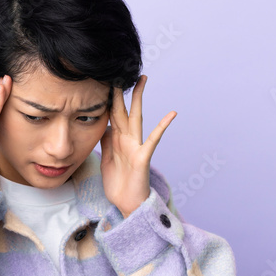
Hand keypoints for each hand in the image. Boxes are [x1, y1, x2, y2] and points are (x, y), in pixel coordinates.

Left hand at [100, 75, 176, 217]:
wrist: (127, 204)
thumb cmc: (118, 183)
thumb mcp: (105, 158)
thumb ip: (105, 141)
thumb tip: (103, 125)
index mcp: (117, 140)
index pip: (111, 113)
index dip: (108, 97)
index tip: (104, 80)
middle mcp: (127, 139)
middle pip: (123, 110)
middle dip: (121, 91)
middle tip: (120, 70)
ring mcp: (136, 147)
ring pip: (136, 118)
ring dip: (139, 99)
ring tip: (143, 81)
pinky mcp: (142, 157)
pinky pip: (153, 139)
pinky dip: (162, 126)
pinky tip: (171, 114)